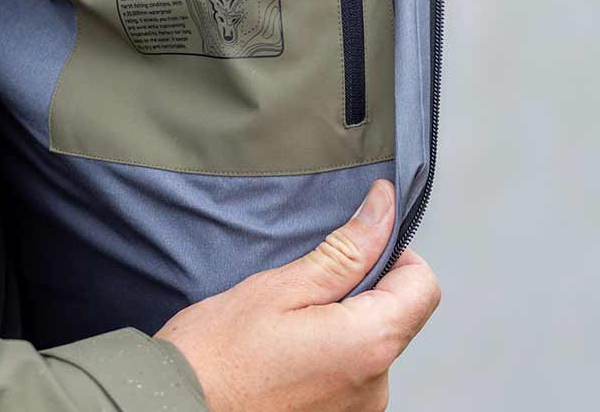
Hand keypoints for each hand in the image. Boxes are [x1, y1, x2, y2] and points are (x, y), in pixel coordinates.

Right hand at [156, 180, 439, 410]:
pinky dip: (325, 354)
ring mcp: (358, 411)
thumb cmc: (218, 355)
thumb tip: (384, 208)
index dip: (394, 253)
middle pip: (396, 315)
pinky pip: (349, 373)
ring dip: (338, 325)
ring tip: (283, 326)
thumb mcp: (281, 286)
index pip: (424, 285)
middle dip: (358, 290)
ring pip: (368, 344)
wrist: (175, 408)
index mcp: (369, 345)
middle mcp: (376, 386)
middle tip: (301, 288)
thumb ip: (345, 250)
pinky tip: (282, 353)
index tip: (355, 247)